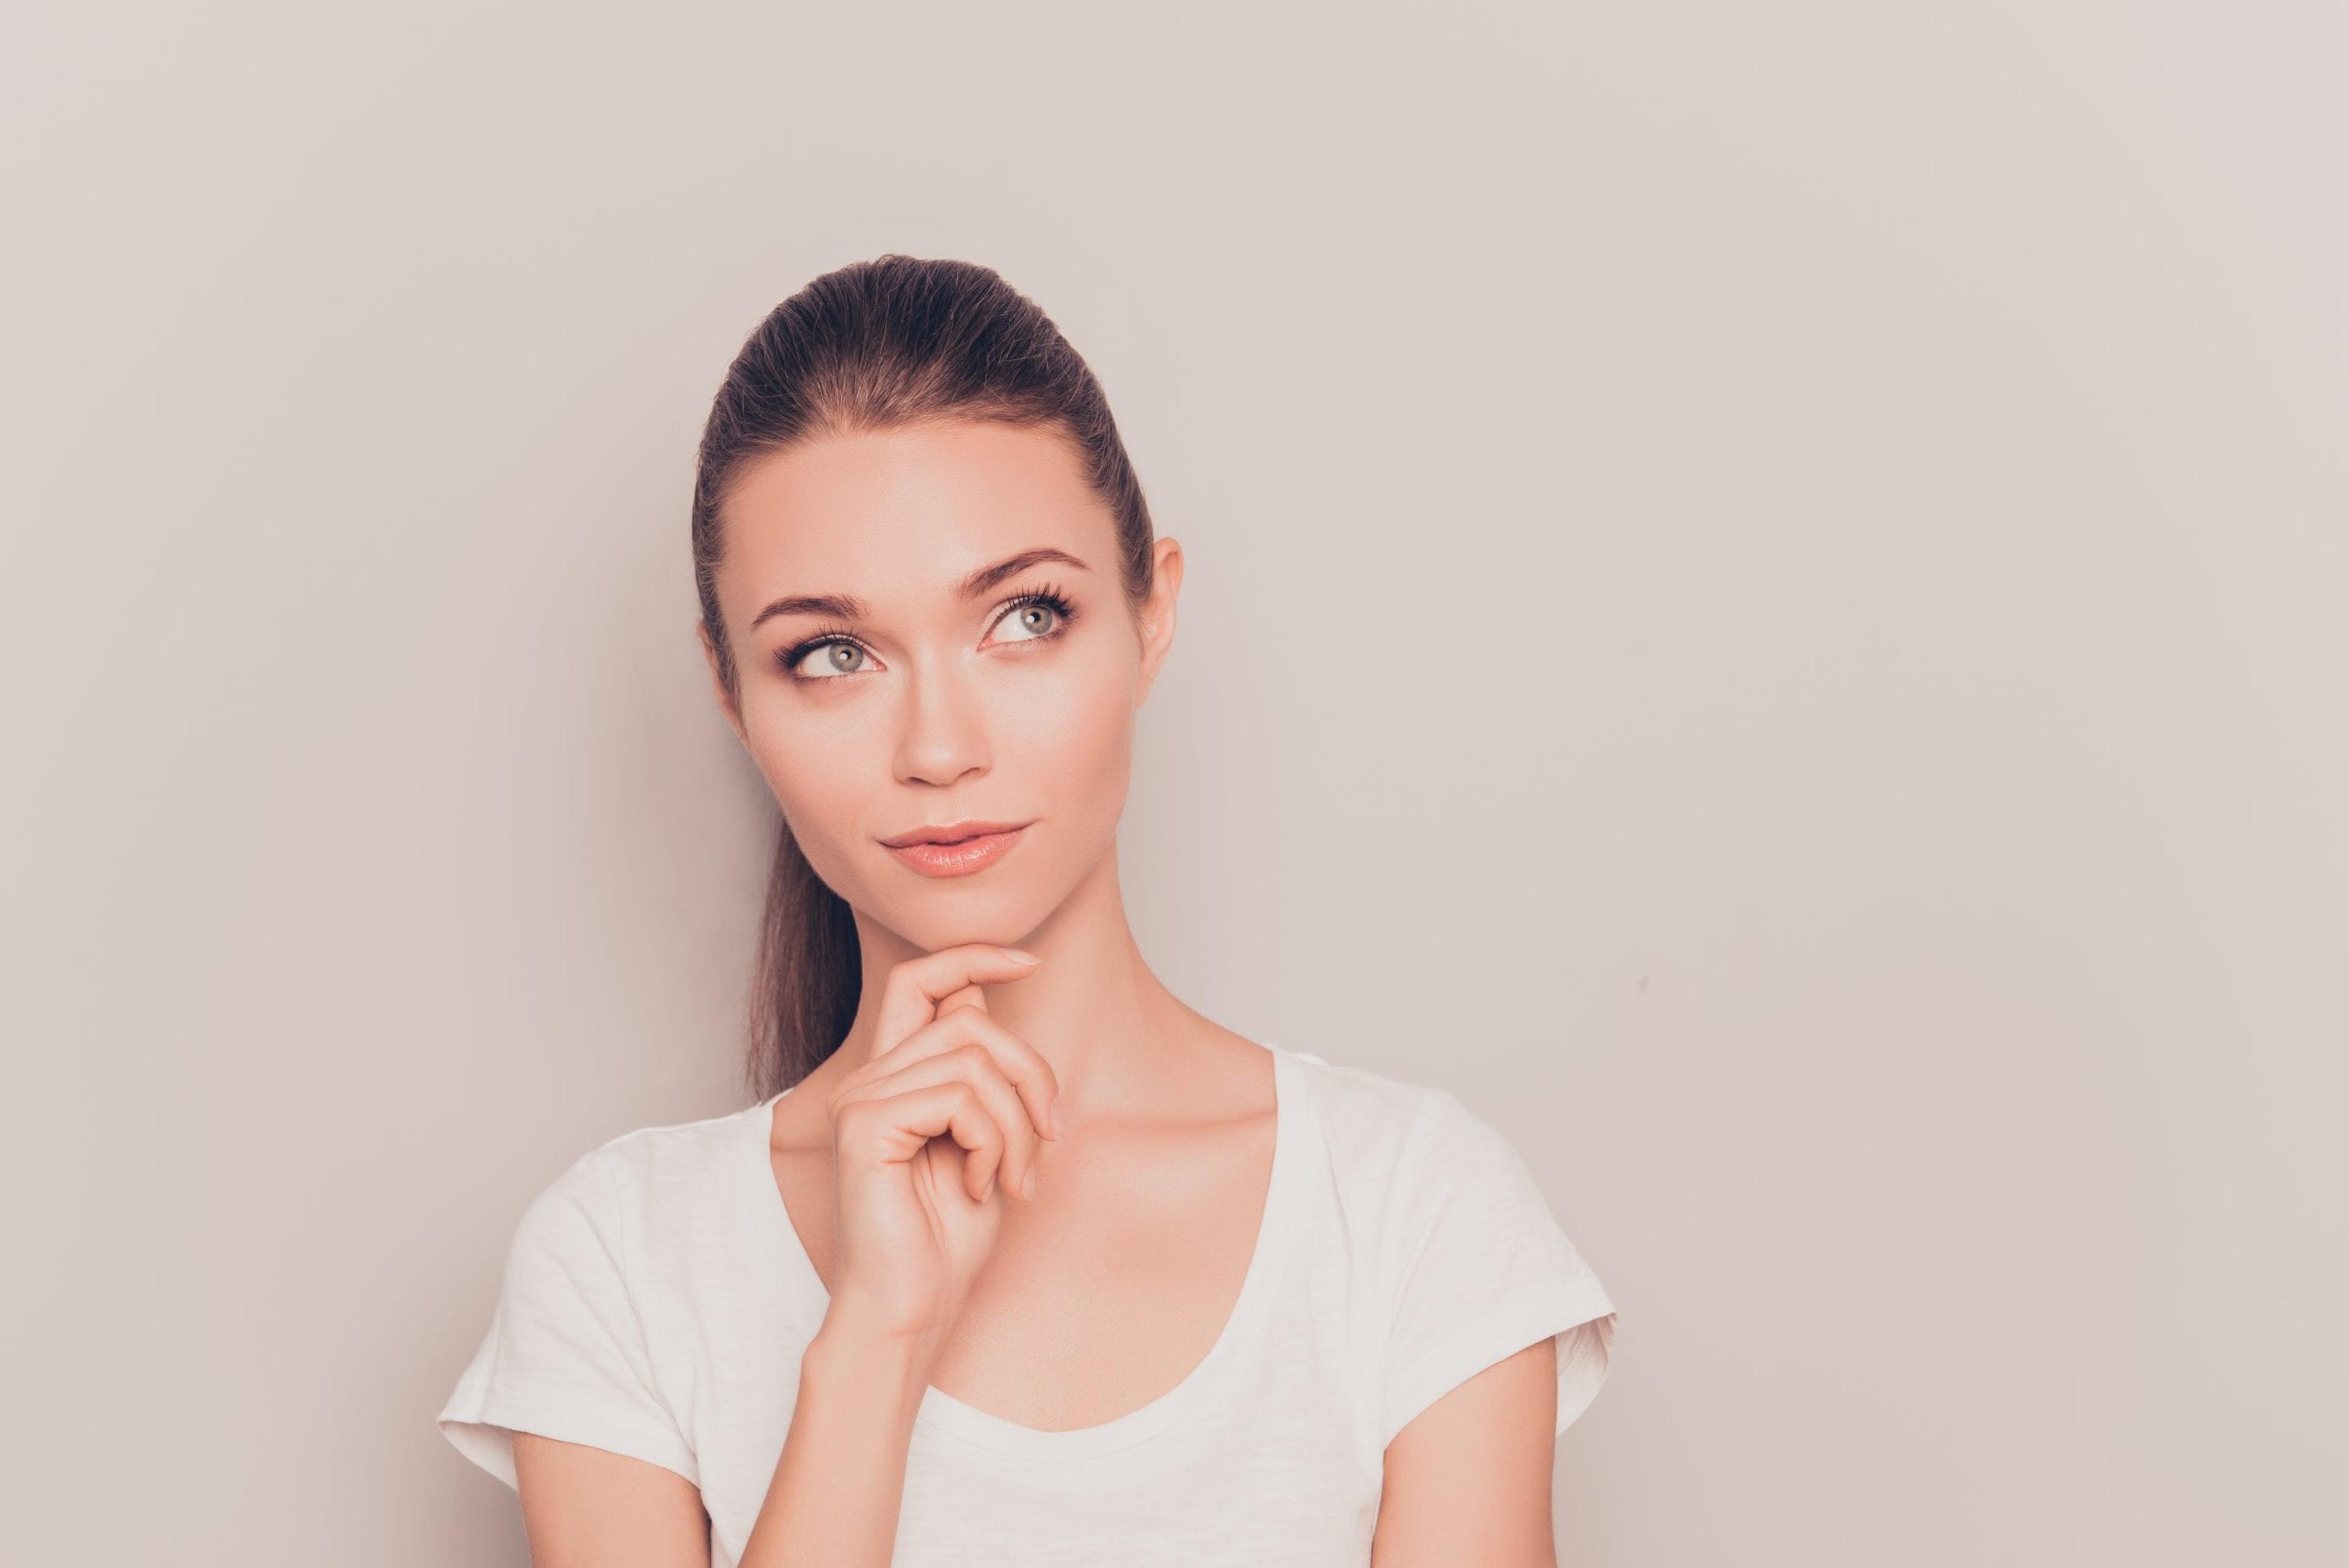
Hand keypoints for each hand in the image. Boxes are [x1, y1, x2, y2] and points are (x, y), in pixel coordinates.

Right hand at [820, 943, 1062, 1350]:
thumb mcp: (984, 1141)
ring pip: (975, 1060)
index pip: (921, 981)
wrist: (912, 1308)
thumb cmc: (947, 1239)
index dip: (974, 956)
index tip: (1030, 960)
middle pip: (971, 1020)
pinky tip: (980, 1188)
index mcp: (894, 1076)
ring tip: (1010, 1178)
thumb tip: (988, 996)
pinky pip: (959, 1098)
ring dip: (1017, 1124)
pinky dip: (992, 1144)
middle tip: (1050, 1137)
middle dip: (1031, 1074)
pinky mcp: (865, 1124)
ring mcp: (862, 1098)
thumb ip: (980, 1076)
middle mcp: (870, 1077)